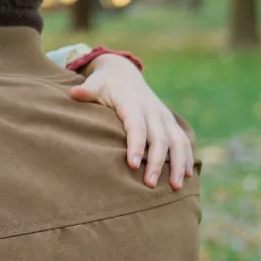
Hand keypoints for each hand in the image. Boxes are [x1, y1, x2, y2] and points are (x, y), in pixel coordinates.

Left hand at [70, 54, 193, 189]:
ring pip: (177, 141)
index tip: (133, 165)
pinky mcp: (170, 122)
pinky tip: (188, 174)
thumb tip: (73, 92)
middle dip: (157, 162)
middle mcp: (153, 111)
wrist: (124, 73)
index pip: (137, 127)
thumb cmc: (105, 84)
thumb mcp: (95, 83)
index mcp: (134, 104)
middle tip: (150, 184)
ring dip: (178, 163)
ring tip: (176, 186)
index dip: (136, 146)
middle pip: (159, 138)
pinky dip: (187, 156)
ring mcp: (164, 117)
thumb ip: (87, 90)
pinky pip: (183, 140)